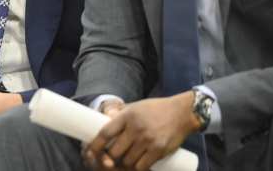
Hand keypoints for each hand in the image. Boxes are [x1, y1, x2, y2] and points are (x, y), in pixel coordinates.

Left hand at [83, 92, 199, 170]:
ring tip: (124, 160)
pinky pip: (142, 166)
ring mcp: (148, 140)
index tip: (90, 151)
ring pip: (128, 161)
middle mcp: (136, 128)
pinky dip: (137, 168)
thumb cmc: (155, 109)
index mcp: (127, 116)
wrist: (182, 112)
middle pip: (115, 151)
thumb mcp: (135, 106)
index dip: (96, 145)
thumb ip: (120, 115)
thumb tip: (102, 121)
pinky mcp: (159, 150)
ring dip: (124, 164)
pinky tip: (137, 165)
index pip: (106, 133)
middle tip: (110, 158)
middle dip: (110, 157)